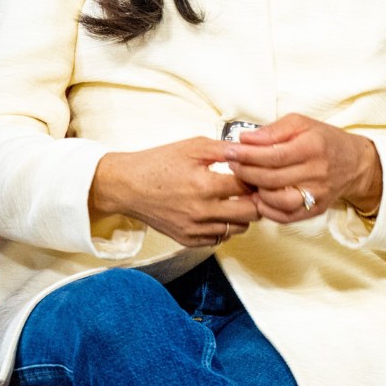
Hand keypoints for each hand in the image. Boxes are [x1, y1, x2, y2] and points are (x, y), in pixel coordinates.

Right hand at [89, 137, 260, 246]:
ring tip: (236, 198)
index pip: (248, 186)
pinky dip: (225, 227)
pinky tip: (219, 211)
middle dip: (256, 199)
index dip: (257, 178)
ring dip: (242, 215)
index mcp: (204, 185)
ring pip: (237, 229)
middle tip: (254, 188)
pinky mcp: (188, 239)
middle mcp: (202, 211)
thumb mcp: (192, 146)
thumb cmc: (158, 163)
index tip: (258, 173)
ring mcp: (195, 229)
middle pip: (250, 213)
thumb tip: (250, 149)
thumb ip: (224, 148)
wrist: (127, 186)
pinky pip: (219, 239)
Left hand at [224, 114, 381, 223]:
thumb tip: (247, 139)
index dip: (248, 154)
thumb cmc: (324, 140)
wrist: (354, 163)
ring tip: (244, 180)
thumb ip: (274, 130)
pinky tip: (257, 197)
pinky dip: (268, 209)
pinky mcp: (315, 209)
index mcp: (312, 147)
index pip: (274, 154)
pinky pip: (286, 216)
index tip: (231, 151)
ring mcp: (316, 194)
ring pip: (279, 200)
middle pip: (273, 177)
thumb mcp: (301, 123)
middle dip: (246, 171)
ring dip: (256, 192)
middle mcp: (316, 172)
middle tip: (231, 164)